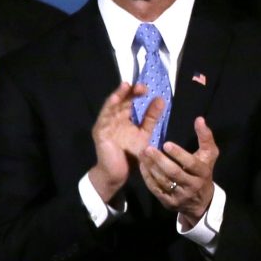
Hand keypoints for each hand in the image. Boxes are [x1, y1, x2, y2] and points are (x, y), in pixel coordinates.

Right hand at [88, 82, 164, 201]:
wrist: (117, 174)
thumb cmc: (129, 155)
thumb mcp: (144, 134)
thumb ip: (151, 118)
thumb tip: (161, 99)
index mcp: (122, 117)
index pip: (128, 101)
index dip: (136, 93)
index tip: (147, 88)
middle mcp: (112, 118)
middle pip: (120, 101)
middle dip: (128, 92)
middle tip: (140, 86)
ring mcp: (104, 124)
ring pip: (110, 106)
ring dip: (117, 96)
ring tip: (125, 86)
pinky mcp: (100, 132)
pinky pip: (104, 118)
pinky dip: (109, 108)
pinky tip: (115, 101)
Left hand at [139, 116, 218, 227]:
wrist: (201, 202)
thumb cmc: (203, 171)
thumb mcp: (209, 155)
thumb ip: (205, 137)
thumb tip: (199, 119)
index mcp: (202, 173)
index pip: (190, 164)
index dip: (179, 154)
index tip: (166, 144)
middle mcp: (192, 186)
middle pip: (174, 173)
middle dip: (160, 160)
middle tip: (147, 148)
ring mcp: (180, 196)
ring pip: (163, 181)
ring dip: (151, 167)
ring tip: (142, 154)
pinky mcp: (169, 203)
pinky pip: (156, 190)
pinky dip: (148, 177)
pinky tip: (142, 166)